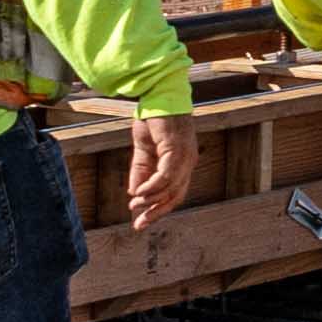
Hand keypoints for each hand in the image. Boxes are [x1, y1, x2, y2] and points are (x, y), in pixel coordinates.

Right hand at [126, 112, 197, 227]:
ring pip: (171, 187)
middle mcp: (188, 162)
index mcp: (182, 163)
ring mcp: (185, 155)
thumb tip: (134, 193)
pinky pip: (166, 174)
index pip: (175, 194)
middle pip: (176, 196)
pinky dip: (153, 186)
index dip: (158, 209)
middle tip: (139, 225)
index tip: (140, 222)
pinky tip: (138, 192)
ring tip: (134, 204)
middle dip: (157, 212)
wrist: (157, 96)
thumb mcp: (143, 151)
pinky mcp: (177, 148)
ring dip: (151, 199)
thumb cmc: (154, 120)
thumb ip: (140, 171)